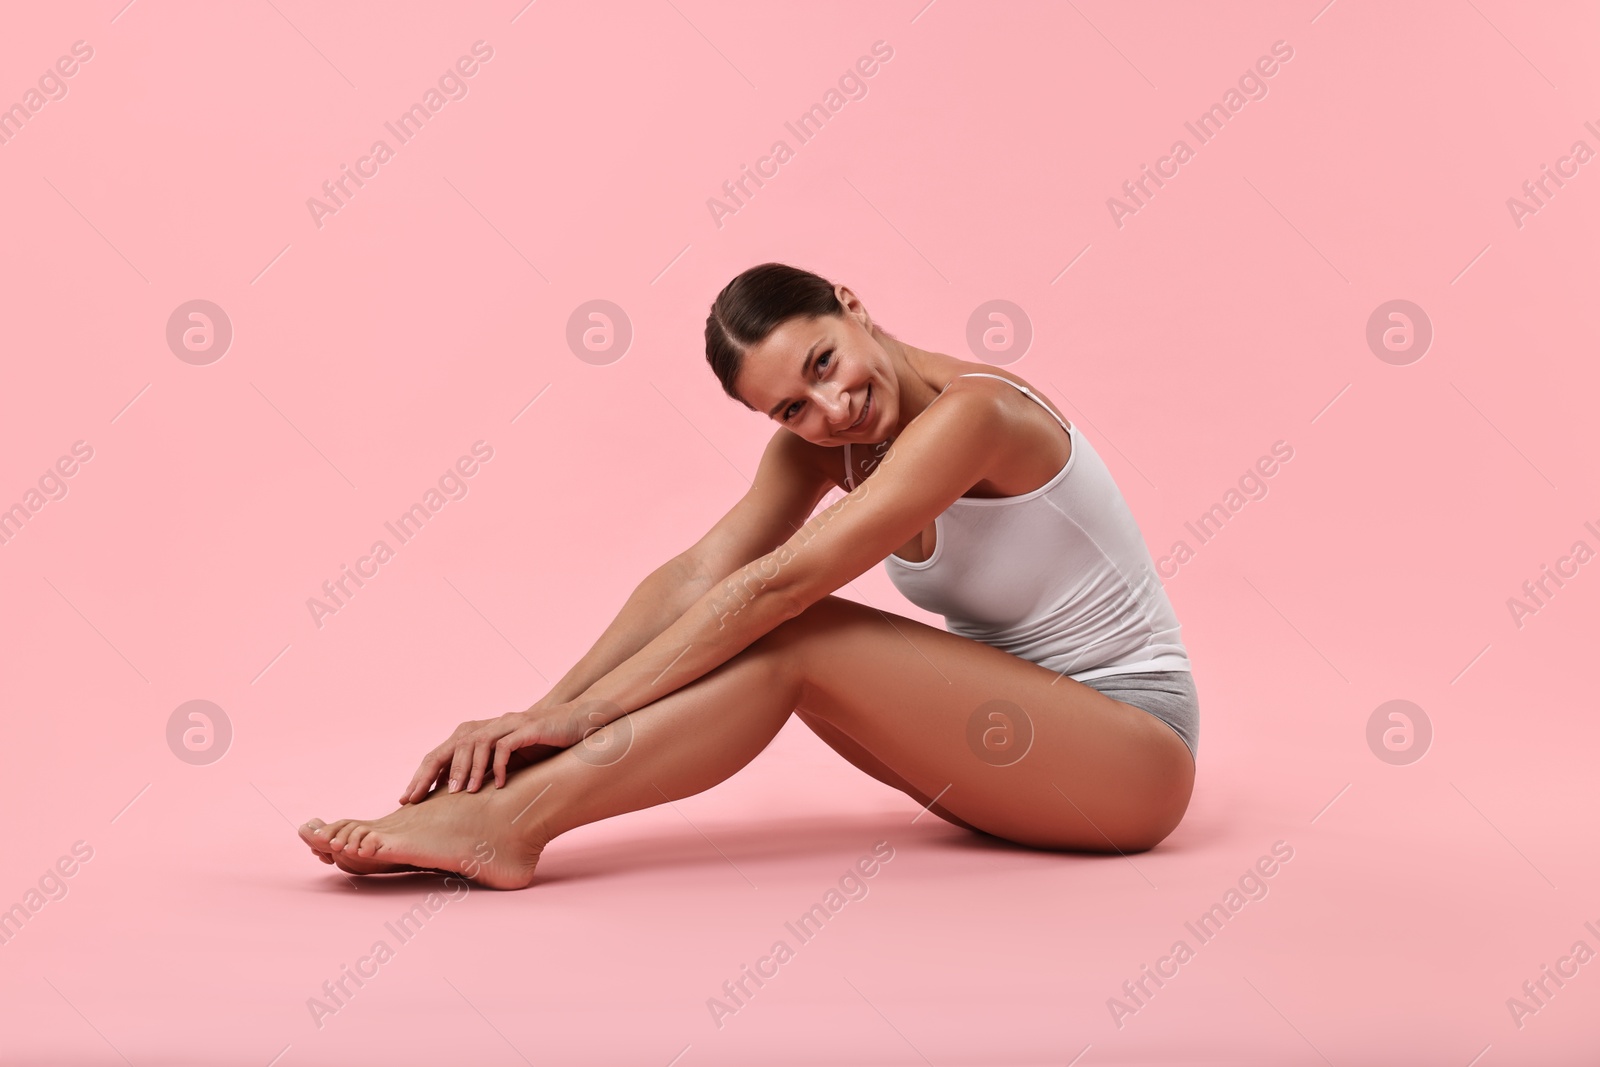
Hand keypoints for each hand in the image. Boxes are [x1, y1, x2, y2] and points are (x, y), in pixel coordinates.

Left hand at [399, 707, 588, 803]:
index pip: (443, 752)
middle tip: (420, 798)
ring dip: (466, 769)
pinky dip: (498, 765)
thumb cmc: (543, 745)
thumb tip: (460, 802)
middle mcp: (490, 725)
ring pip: (476, 743)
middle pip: (451, 745)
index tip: (408, 798)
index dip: (423, 774)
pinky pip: (506, 745)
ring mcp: (508, 724)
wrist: (577, 723)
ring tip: (461, 793)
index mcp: (481, 733)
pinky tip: (497, 784)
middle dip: (432, 773)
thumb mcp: (509, 762)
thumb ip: (486, 773)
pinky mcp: (529, 727)